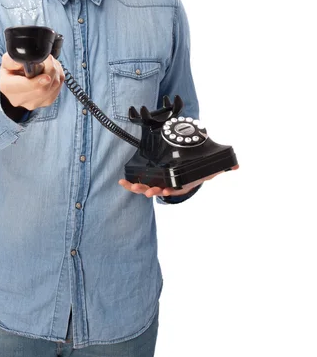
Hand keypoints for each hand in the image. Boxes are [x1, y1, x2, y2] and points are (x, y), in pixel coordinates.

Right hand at [0, 52, 64, 109]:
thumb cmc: (11, 69)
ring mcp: (34, 103)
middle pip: (43, 89)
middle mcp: (20, 99)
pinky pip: (58, 88)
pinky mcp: (45, 102)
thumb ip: (14, 60)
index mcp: (8, 88)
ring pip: (53, 87)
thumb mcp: (7, 60)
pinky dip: (58, 77)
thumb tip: (27, 62)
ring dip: (55, 72)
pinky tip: (52, 70)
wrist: (15, 81)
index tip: (47, 76)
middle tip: (47, 58)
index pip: (24, 87)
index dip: (37, 82)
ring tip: (49, 62)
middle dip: (50, 70)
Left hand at [119, 165, 238, 197]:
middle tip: (148, 191)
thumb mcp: (210, 168)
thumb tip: (236, 165)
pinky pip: (139, 182)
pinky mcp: (151, 179)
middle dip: (152, 191)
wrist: (187, 169)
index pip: (175, 190)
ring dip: (137, 188)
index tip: (163, 191)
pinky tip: (122, 181)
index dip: (169, 191)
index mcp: (181, 185)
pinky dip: (131, 183)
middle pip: (158, 190)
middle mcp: (169, 186)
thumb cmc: (197, 171)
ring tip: (127, 184)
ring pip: (146, 188)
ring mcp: (159, 183)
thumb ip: (221, 166)